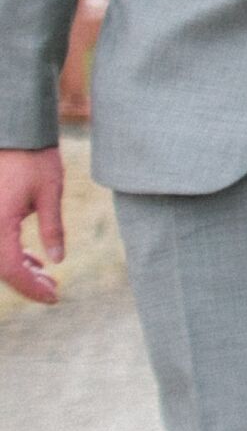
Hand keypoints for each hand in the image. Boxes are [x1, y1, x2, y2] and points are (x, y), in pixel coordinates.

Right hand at [0, 147, 63, 303]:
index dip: (32, 288)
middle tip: (54, 290)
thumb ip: (52, 229)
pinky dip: (12, 254)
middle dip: (27, 283)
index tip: (54, 298)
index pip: (12, 270)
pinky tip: (33, 259)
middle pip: (2, 268)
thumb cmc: (33, 157)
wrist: (14, 132)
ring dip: (19, 270)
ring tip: (47, 278)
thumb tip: (57, 261)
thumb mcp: (50, 192)